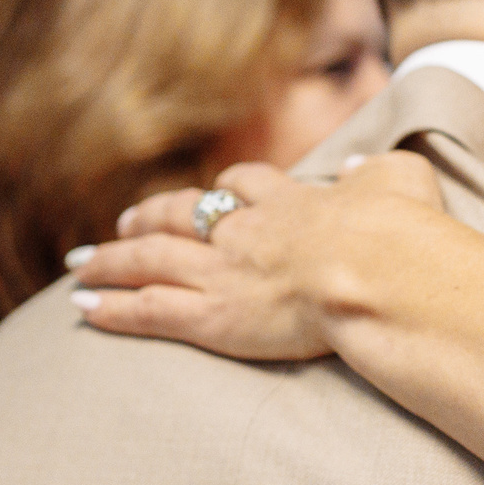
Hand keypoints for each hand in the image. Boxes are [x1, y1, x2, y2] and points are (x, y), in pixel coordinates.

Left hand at [70, 152, 445, 361]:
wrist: (375, 273)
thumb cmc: (399, 233)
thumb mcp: (403, 181)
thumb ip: (380, 173)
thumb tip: (363, 169)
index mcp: (291, 201)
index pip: (246, 185)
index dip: (226, 190)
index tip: (216, 192)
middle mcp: (245, 231)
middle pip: (181, 217)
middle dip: (147, 219)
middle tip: (122, 224)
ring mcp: (223, 272)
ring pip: (149, 261)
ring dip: (110, 261)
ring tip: (80, 265)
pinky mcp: (212, 315)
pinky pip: (148, 309)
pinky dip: (111, 308)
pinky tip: (82, 309)